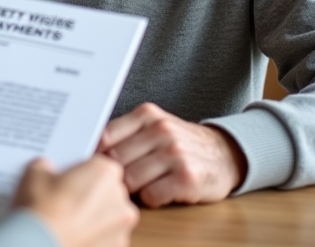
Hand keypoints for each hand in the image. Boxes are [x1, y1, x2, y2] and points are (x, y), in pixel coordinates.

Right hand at [14, 156, 137, 246]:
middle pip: (107, 190)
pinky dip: (94, 236)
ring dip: (94, 217)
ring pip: (109, 216)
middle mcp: (120, 198)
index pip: (98, 164)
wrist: (39, 245)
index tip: (67, 178)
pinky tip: (74, 235)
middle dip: (90, 194)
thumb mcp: (34, 173)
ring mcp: (121, 227)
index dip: (81, 171)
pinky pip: (107, 237)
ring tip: (68, 222)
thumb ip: (46, 166)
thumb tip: (46, 170)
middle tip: (65, 200)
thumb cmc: (41, 209)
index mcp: (105, 172)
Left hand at [98, 102, 246, 207]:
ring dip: (131, 189)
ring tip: (140, 187)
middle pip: (115, 160)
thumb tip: (88, 152)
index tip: (93, 167)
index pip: (105, 136)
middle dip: (113, 175)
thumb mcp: (154, 128)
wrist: (226, 155)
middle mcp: (161, 131)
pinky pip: (151, 195)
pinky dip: (150, 199)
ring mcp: (174, 154)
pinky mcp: (186, 178)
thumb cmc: (180, 145)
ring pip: (130, 179)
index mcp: (147, 115)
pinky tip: (159, 192)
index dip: (95, 155)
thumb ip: (125, 134)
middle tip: (116, 183)